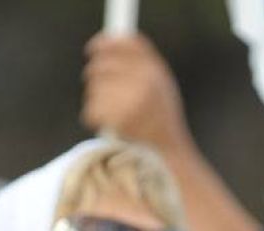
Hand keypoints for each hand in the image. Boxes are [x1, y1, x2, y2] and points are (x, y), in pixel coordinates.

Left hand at [82, 33, 190, 151]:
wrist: (171, 154)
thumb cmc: (163, 121)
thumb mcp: (162, 88)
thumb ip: (143, 66)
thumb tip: (111, 43)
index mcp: (157, 71)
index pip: (127, 44)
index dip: (105, 43)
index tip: (93, 50)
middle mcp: (147, 81)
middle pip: (102, 65)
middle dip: (95, 77)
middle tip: (100, 90)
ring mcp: (133, 99)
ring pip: (94, 89)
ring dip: (97, 101)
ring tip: (116, 115)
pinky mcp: (120, 118)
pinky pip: (92, 110)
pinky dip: (95, 119)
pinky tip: (111, 126)